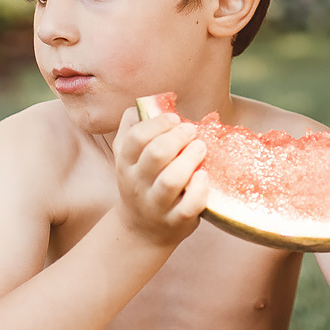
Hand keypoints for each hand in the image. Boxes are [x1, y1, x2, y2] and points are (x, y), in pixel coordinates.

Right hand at [112, 99, 207, 244]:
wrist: (142, 229)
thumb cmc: (142, 181)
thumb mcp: (127, 155)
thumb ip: (132, 127)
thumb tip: (147, 100)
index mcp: (126, 163)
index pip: (136, 138)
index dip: (158, 123)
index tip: (175, 118)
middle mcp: (137, 184)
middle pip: (156, 154)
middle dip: (177, 137)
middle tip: (191, 131)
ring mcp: (156, 205)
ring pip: (171, 181)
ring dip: (190, 160)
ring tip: (200, 148)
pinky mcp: (175, 221)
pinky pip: (188, 207)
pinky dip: (199, 190)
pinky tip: (204, 177)